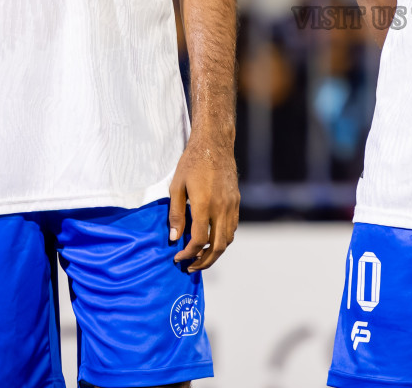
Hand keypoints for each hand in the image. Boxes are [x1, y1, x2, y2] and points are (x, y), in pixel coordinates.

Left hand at [168, 135, 238, 271]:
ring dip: (216, 253)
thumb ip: (176, 214)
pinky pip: (233, 227)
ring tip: (202, 257)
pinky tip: (212, 239)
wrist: (215, 144)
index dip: (188, 254)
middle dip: (204, 261)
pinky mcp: (237, 202)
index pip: (199, 240)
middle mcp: (221, 208)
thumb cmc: (192, 163)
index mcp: (204, 205)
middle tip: (191, 267)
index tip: (178, 257)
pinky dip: (223, 239)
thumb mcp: (177, 186)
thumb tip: (175, 238)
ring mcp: (232, 205)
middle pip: (218, 246)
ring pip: (228, 239)